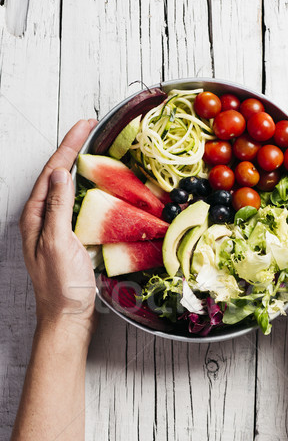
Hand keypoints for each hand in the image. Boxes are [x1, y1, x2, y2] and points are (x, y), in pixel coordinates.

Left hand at [19, 119, 97, 340]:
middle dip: (72, 150)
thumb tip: (60, 173)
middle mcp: (42, 219)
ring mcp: (55, 228)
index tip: (85, 124)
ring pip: (66, 189)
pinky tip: (98, 187)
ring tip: (94, 149)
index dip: (68, 146)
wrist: (68, 316)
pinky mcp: (69, 238)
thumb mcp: (58, 243)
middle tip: (92, 129)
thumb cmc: (62, 285)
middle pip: (56, 175)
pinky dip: (88, 190)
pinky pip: (77, 206)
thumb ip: (57, 207)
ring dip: (80, 167)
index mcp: (35, 216)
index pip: (51, 171)